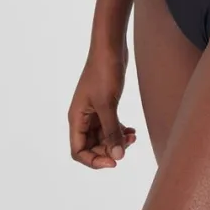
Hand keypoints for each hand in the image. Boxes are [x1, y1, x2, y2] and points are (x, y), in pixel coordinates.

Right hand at [67, 41, 137, 168]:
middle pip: (92, 146)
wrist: (111, 47)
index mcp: (77, 118)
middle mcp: (83, 117)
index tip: (113, 161)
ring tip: (133, 138)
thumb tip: (118, 157)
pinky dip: (120, 131)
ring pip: (103, 136)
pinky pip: (110, 125)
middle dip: (109, 150)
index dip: (94, 160)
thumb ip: (112, 131)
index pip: (78, 151)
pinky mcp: (106, 104)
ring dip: (117, 140)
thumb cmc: (104, 72)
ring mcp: (94, 111)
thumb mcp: (108, 104)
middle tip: (127, 147)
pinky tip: (133, 131)